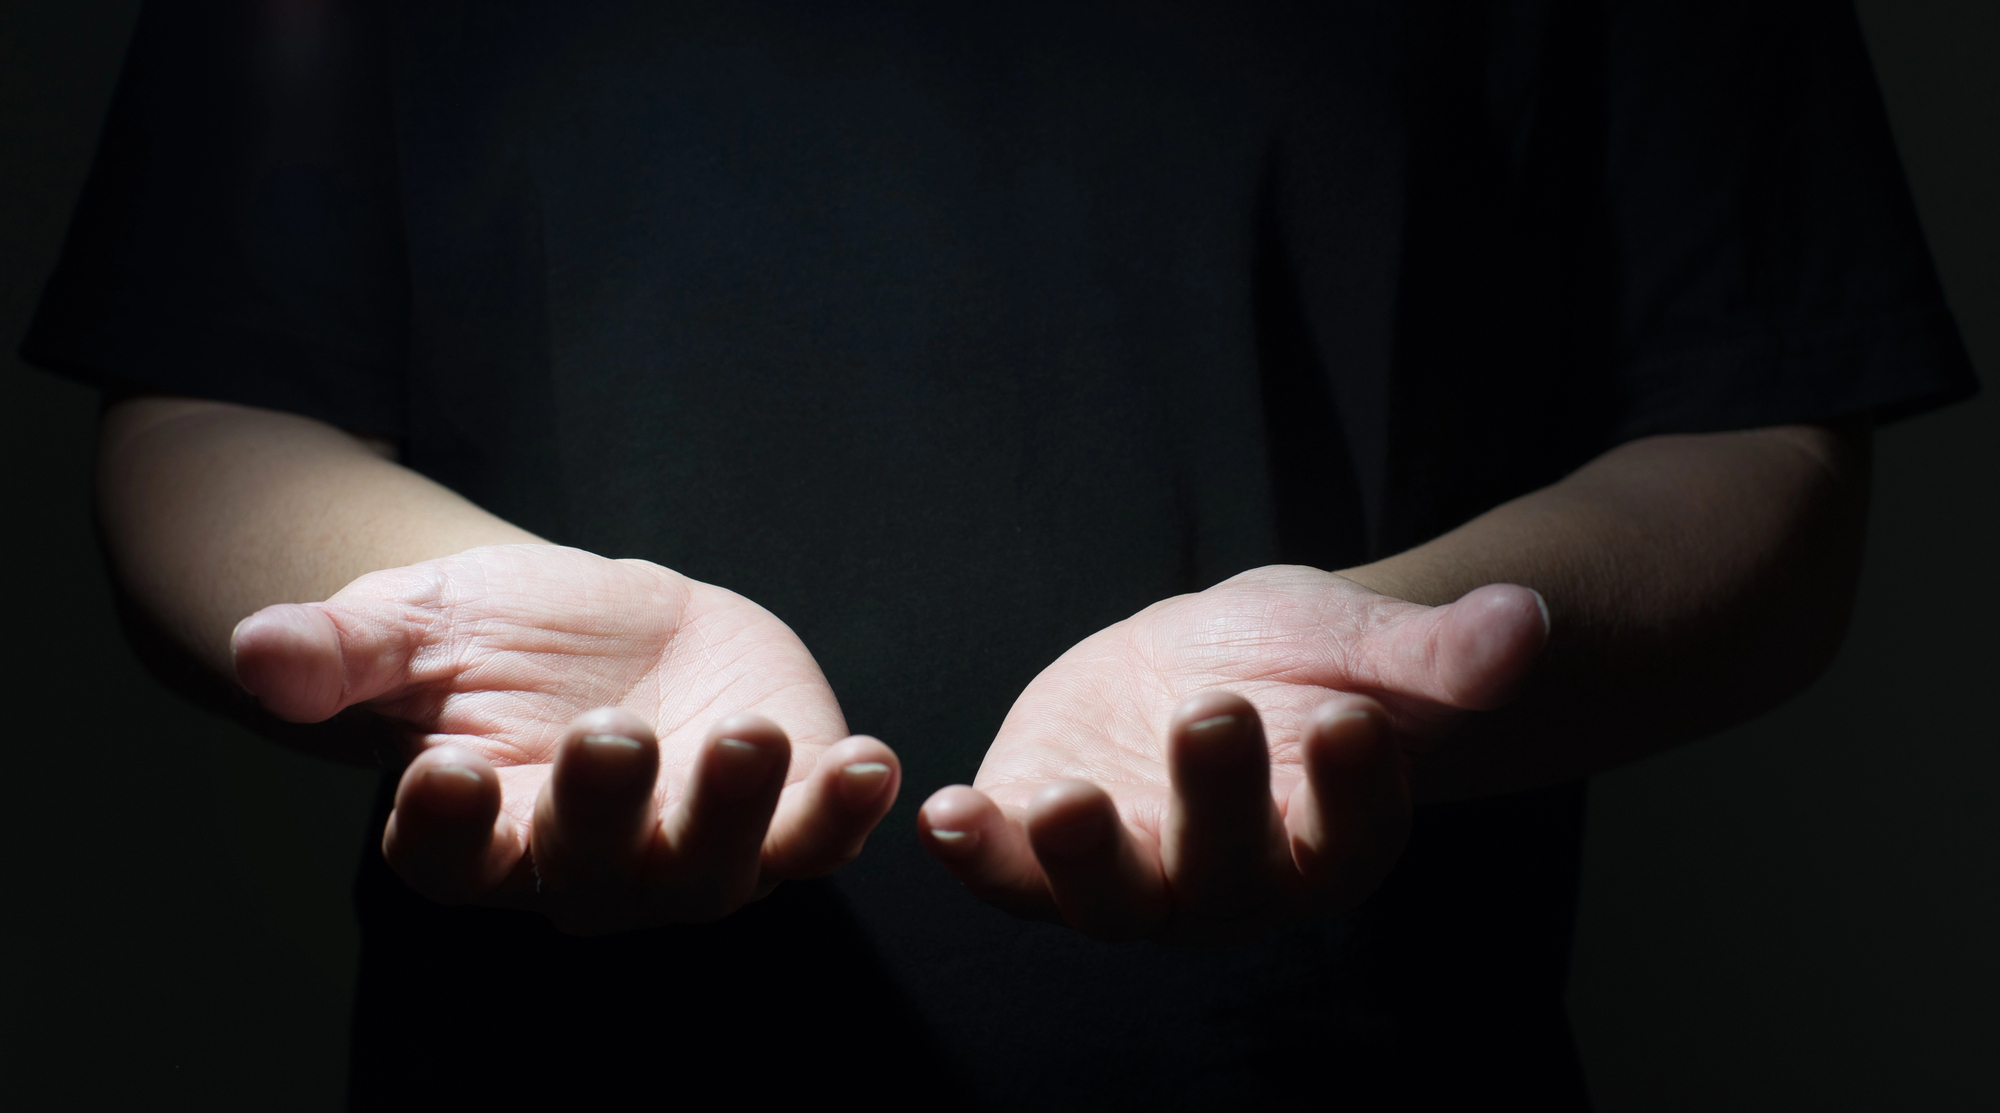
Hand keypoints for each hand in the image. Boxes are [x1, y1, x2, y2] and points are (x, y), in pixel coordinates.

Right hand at [230, 544, 898, 932]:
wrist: (607, 623)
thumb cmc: (500, 637)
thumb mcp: (413, 623)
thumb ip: (340, 650)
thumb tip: (257, 652)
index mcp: (480, 829)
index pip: (448, 859)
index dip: (442, 829)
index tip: (445, 767)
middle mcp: (587, 866)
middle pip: (591, 874)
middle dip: (604, 813)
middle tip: (608, 736)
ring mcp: (693, 850)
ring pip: (713, 872)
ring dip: (736, 815)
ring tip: (751, 737)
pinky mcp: (782, 813)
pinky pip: (818, 839)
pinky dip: (845, 812)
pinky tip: (871, 763)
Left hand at [916, 566, 1546, 942]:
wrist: (1214, 660)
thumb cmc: (1308, 663)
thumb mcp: (1367, 643)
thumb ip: (1439, 652)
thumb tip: (1527, 620)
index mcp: (1332, 842)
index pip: (1352, 834)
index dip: (1355, 786)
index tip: (1355, 716)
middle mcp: (1232, 885)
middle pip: (1227, 868)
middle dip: (1218, 797)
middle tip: (1215, 711)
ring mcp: (1131, 876)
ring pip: (1109, 897)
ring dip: (1081, 856)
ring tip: (1059, 802)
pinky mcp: (1040, 846)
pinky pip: (1007, 869)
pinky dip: (976, 850)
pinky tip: (941, 811)